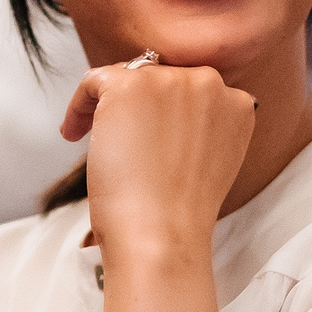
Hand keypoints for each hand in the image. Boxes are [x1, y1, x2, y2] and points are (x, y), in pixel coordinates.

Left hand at [62, 62, 256, 258]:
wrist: (162, 234)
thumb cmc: (180, 213)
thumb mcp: (211, 162)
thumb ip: (202, 129)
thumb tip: (167, 116)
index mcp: (238, 104)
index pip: (193, 91)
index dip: (165, 113)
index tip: (149, 138)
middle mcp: (210, 83)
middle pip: (162, 78)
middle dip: (139, 107)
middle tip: (121, 142)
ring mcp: (170, 81)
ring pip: (128, 77)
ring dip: (108, 106)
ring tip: (96, 141)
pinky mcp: (129, 85)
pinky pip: (94, 81)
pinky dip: (78, 106)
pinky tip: (74, 133)